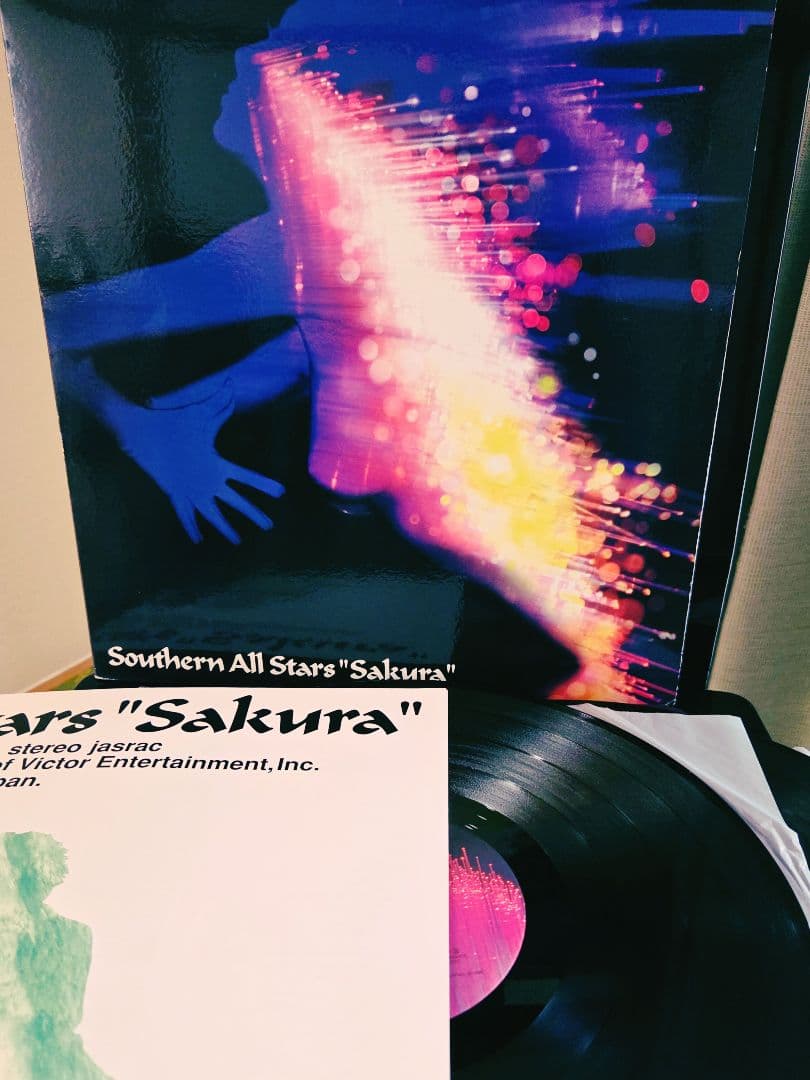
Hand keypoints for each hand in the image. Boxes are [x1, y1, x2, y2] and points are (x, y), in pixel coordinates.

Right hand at [118, 381, 283, 543]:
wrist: (141, 432)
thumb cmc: (171, 421)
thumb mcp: (197, 413)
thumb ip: (218, 403)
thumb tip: (232, 384)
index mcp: (216, 465)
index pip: (247, 477)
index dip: (264, 485)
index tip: (281, 493)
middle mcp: (207, 482)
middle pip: (235, 502)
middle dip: (253, 514)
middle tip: (269, 526)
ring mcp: (190, 491)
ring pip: (212, 515)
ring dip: (225, 527)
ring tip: (237, 540)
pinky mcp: (174, 493)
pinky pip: (185, 514)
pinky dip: (190, 525)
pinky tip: (198, 539)